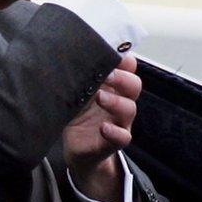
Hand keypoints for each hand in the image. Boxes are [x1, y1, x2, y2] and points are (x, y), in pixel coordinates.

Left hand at [62, 54, 141, 201]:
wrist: (76, 149)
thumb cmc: (77, 115)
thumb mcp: (76, 93)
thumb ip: (78, 76)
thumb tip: (67, 53)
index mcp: (111, 87)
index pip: (127, 69)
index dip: (124, 60)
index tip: (113, 52)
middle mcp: (118, 102)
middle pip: (134, 85)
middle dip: (123, 77)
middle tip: (107, 74)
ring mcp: (118, 122)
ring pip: (130, 109)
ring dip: (116, 101)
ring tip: (100, 97)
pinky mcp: (112, 142)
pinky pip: (123, 137)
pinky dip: (115, 132)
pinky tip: (104, 127)